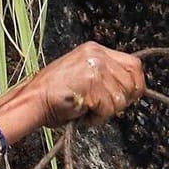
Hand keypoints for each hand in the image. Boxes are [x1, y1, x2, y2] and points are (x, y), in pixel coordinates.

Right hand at [0, 43, 144, 145]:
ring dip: (105, 111)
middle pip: (131, 83)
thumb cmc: (55, 95)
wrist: (33, 100)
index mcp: (95, 50)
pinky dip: (96, 118)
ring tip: (86, 109)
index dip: (135, 84)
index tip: (128, 97)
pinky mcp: (92, 84)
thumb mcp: (84, 75)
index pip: (134, 65)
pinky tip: (81, 113)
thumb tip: (130, 90)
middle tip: (100, 107)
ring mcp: (95, 68)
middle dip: (120, 101)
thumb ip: (105, 76)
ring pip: (120, 99)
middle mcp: (97, 55)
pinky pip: (107, 109)